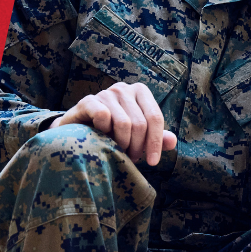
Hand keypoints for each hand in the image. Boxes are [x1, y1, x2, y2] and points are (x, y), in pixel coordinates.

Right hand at [50, 82, 176, 164]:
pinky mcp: (88, 101)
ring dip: (121, 144)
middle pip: (140, 124)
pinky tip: (100, 137)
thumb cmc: (112, 133)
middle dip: (137, 147)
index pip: (155, 118)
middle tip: (130, 158)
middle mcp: (124, 89)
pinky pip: (103, 116)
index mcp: (140, 92)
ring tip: (117, 150)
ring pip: (123, 123)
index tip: (152, 163)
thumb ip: (156, 138)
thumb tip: (173, 141)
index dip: (155, 142)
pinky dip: (104, 132)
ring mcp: (105, 93)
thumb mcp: (137, 136)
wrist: (77, 131)